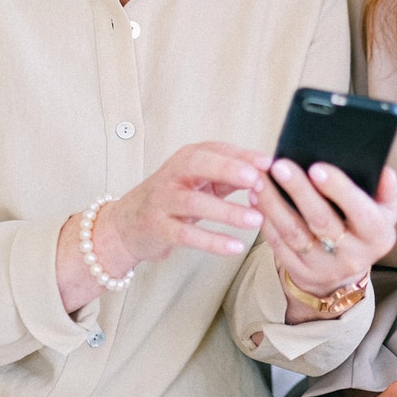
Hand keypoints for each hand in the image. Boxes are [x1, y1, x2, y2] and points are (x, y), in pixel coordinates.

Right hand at [58, 141, 264, 310]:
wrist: (127, 224)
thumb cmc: (173, 197)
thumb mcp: (200, 180)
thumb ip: (230, 174)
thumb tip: (269, 171)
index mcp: (188, 158)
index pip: (217, 150)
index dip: (243, 155)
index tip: (269, 163)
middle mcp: (173, 174)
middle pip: (200, 165)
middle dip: (230, 171)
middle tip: (257, 181)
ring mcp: (163, 201)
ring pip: (196, 203)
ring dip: (228, 212)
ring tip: (256, 220)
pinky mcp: (158, 228)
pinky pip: (187, 234)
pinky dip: (212, 241)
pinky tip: (235, 247)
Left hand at [253, 156, 396, 321]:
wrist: (343, 273)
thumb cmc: (363, 229)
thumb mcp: (384, 212)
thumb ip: (387, 190)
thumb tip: (384, 171)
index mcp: (377, 236)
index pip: (359, 211)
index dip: (338, 189)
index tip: (317, 167)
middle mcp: (352, 255)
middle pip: (322, 221)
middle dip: (299, 191)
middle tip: (280, 165)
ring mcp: (323, 267)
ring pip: (294, 234)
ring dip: (274, 204)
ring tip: (260, 179)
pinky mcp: (299, 272)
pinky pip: (278, 245)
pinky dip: (266, 220)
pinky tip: (256, 198)